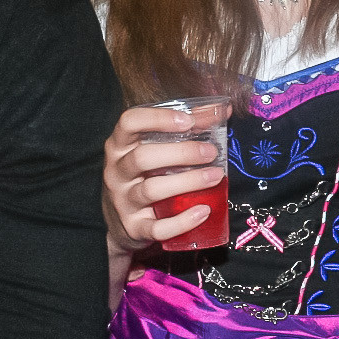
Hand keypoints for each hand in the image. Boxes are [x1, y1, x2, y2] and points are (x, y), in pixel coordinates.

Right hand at [101, 103, 227, 254]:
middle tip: (211, 152)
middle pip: (143, 157)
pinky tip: (204, 211)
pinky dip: (182, 221)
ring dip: (187, 182)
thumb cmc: (143, 175)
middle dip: (181, 153)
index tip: (188, 120)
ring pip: (151, 190)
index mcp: (119, 146)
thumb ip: (184, 128)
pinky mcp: (134, 228)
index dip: (158, 118)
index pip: (129, 122)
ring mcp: (123, 201)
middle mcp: (116, 172)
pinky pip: (157, 228)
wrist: (121, 222)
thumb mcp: (153, 149)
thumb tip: (222, 110)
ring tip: (215, 176)